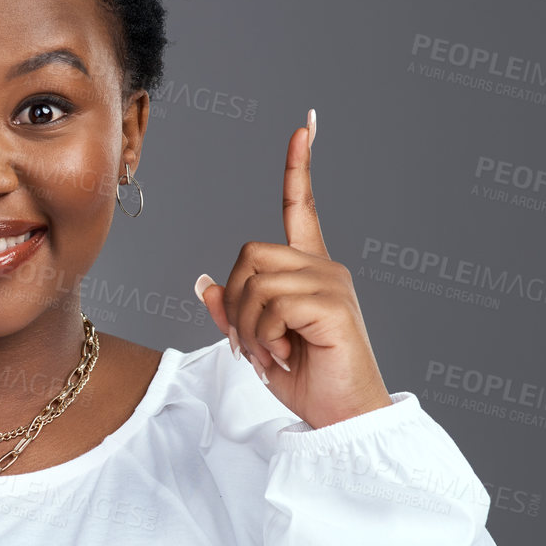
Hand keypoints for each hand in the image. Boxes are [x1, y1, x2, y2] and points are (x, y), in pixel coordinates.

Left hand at [195, 110, 393, 428]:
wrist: (342, 418)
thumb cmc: (307, 381)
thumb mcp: (257, 344)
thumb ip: (232, 311)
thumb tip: (203, 281)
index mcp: (310, 272)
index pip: (303, 208)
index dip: (299, 169)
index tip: (305, 126)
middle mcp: (325, 268)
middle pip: (249, 254)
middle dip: (234, 304)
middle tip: (250, 346)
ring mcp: (332, 284)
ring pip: (255, 281)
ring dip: (246, 327)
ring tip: (268, 356)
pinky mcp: (334, 305)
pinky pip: (272, 304)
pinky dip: (263, 338)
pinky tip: (283, 357)